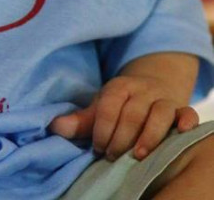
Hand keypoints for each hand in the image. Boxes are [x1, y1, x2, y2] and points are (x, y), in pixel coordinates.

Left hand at [49, 75, 198, 160]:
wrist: (152, 85)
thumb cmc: (122, 103)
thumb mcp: (102, 107)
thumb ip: (81, 120)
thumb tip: (54, 127)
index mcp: (120, 86)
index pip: (110, 103)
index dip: (103, 127)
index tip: (98, 147)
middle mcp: (142, 90)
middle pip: (134, 112)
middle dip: (122, 136)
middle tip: (113, 156)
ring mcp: (163, 98)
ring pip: (160, 112)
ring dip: (150, 134)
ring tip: (139, 155)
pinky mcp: (181, 108)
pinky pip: (187, 112)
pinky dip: (186, 121)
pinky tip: (181, 132)